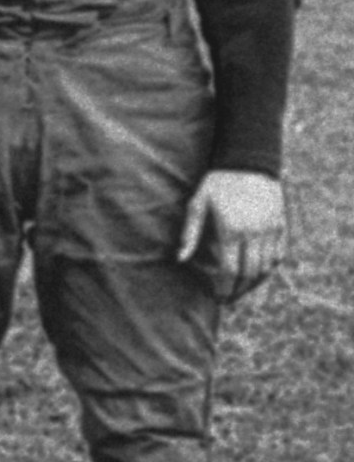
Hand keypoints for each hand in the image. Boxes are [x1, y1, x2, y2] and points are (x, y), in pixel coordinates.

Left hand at [178, 169, 285, 303]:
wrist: (247, 162)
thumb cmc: (217, 184)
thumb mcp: (197, 204)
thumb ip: (190, 234)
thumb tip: (179, 259)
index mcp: (231, 230)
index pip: (230, 270)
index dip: (224, 288)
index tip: (219, 298)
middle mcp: (254, 233)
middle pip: (250, 273)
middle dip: (239, 290)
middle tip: (229, 298)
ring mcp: (271, 229)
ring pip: (267, 267)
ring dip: (255, 283)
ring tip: (242, 289)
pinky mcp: (281, 224)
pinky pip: (279, 254)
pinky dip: (270, 268)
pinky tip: (259, 273)